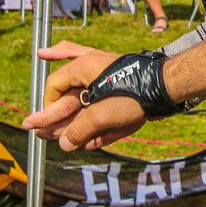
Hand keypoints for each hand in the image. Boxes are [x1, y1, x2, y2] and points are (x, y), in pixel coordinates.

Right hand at [22, 41, 146, 150]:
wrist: (166, 86)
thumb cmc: (134, 97)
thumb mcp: (102, 117)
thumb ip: (80, 130)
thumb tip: (64, 144)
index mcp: (82, 68)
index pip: (53, 87)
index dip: (48, 108)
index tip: (48, 125)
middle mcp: (89, 62)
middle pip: (63, 87)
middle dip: (55, 109)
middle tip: (39, 127)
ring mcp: (102, 64)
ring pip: (74, 77)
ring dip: (67, 102)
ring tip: (55, 111)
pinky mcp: (114, 71)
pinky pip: (93, 72)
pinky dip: (80, 74)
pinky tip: (65, 76)